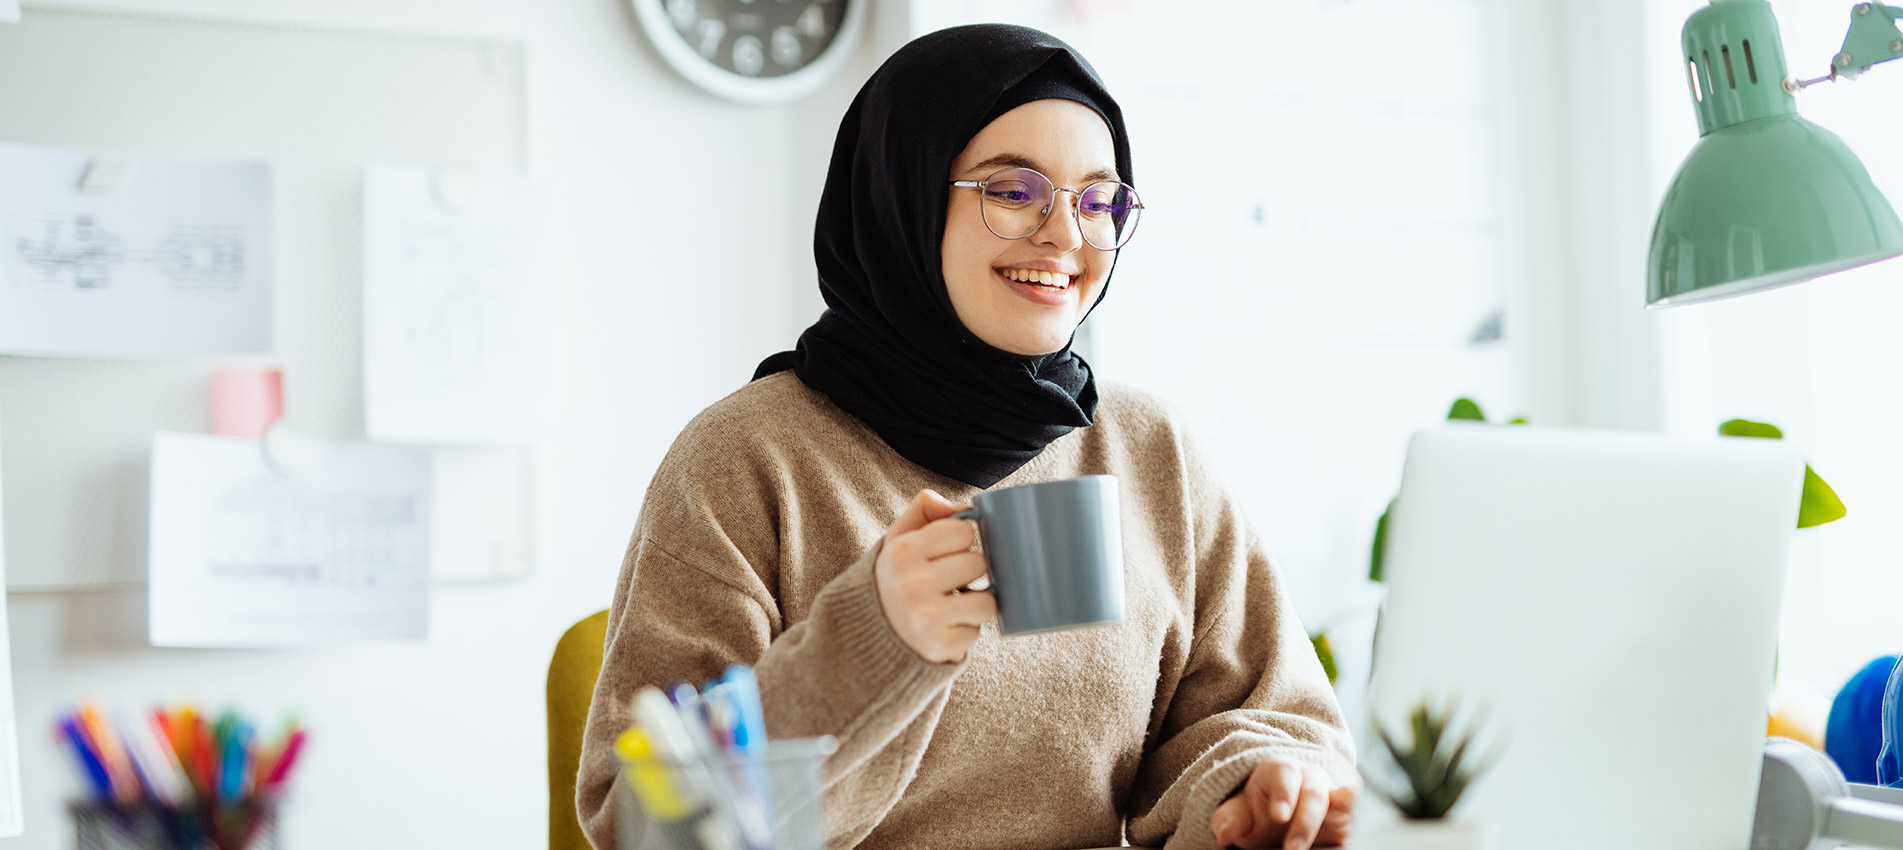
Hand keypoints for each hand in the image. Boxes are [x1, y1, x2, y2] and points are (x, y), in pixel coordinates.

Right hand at [874, 489, 995, 663]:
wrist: (868, 633)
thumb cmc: (896, 579)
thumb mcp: (898, 538)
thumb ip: (925, 510)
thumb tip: (965, 507)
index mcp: (902, 552)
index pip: (963, 531)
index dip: (959, 541)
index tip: (945, 553)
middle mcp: (911, 584)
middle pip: (978, 564)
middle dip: (968, 573)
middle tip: (947, 582)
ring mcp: (926, 618)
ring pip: (986, 601)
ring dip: (974, 604)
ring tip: (950, 605)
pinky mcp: (939, 646)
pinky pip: (976, 632)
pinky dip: (964, 630)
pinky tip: (944, 627)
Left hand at [1209, 759, 1354, 849]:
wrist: (1281, 815)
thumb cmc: (1258, 812)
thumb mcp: (1240, 815)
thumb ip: (1231, 820)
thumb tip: (1224, 833)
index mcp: (1280, 770)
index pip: (1284, 773)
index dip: (1283, 793)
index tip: (1277, 816)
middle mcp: (1310, 777)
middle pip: (1314, 791)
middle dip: (1306, 820)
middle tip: (1292, 849)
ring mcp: (1332, 794)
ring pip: (1341, 801)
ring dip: (1333, 823)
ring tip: (1312, 847)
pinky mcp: (1346, 814)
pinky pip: (1353, 811)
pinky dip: (1351, 815)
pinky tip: (1345, 835)